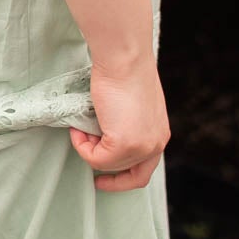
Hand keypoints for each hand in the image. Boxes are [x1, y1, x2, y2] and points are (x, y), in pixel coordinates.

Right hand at [68, 53, 169, 191]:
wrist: (125, 59)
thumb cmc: (125, 73)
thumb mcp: (134, 108)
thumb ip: (129, 127)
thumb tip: (104, 137)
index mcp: (160, 135)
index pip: (144, 171)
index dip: (123, 179)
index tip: (104, 177)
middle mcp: (156, 145)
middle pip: (130, 176)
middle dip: (106, 172)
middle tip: (91, 171)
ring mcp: (141, 147)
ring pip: (107, 164)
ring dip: (89, 148)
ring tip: (81, 127)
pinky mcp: (124, 145)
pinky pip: (95, 158)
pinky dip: (81, 145)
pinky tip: (78, 127)